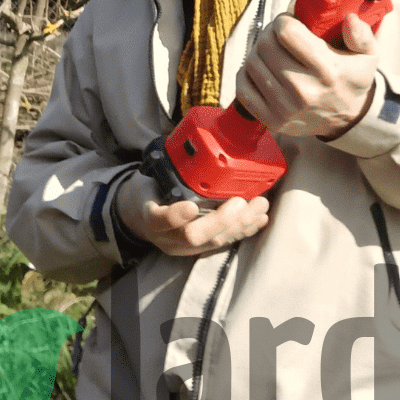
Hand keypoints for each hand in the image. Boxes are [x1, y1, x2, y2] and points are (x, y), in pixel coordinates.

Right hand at [117, 169, 269, 256]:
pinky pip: (224, 242)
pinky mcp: (200, 248)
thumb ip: (163, 174)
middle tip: (240, 202)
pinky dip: (244, 230)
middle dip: (222, 220)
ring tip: (260, 206)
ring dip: (241, 224)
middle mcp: (167, 237)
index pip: (160, 220)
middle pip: (194, 236)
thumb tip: (186, 151)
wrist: (139, 217)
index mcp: (150, 217)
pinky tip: (259, 220)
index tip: (190, 207)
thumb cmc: (147, 193)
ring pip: (214, 241)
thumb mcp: (145, 181)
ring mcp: (184, 247)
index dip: (176, 216)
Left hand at [235, 12, 377, 138]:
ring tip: (270, 51)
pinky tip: (261, 70)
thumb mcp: (368, 56)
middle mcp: (304, 90)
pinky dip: (247, 74)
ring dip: (257, 52)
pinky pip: (243, 88)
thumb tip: (350, 20)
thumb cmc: (351, 81)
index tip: (289, 22)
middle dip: (268, 33)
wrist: (348, 120)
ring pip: (251, 64)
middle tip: (277, 35)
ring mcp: (285, 108)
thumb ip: (362, 35)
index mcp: (327, 70)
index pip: (287, 32)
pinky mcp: (272, 120)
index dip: (283, 20)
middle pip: (265, 46)